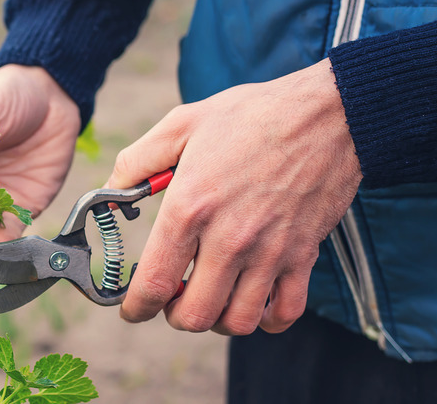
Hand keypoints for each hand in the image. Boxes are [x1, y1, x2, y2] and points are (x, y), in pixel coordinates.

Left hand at [106, 59, 361, 334]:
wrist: (325, 114)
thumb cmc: (251, 116)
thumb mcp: (181, 124)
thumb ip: (137, 161)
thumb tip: (110, 191)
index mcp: (190, 208)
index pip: (154, 284)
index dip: (136, 307)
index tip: (133, 309)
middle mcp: (229, 239)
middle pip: (193, 316)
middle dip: (174, 315)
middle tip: (173, 297)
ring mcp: (270, 252)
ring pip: (237, 322)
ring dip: (217, 319)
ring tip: (212, 297)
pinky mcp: (303, 256)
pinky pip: (284, 313)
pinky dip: (266, 319)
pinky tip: (253, 299)